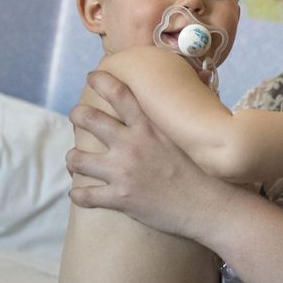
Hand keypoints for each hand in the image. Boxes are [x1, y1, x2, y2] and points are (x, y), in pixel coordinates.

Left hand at [66, 70, 236, 237]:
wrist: (209, 207)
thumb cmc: (206, 172)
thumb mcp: (194, 136)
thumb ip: (190, 109)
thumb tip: (205, 75)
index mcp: (149, 127)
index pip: (119, 93)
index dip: (101, 81)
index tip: (92, 76)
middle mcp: (131, 145)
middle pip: (88, 119)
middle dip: (77, 115)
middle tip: (77, 117)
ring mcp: (122, 172)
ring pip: (77, 158)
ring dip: (72, 159)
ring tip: (76, 160)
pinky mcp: (119, 199)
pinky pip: (84, 195)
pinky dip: (78, 195)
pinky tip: (81, 194)